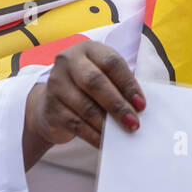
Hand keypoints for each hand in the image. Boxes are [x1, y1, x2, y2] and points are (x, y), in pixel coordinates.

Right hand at [22, 41, 145, 169]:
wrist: (52, 102)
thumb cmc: (87, 87)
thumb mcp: (103, 76)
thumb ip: (119, 85)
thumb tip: (138, 107)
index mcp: (88, 49)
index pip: (111, 63)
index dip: (128, 84)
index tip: (141, 104)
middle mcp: (68, 62)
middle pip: (95, 82)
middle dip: (117, 105)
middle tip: (133, 122)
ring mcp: (56, 84)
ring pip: (85, 106)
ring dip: (106, 123)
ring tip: (122, 134)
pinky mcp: (50, 108)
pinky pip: (75, 124)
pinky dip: (93, 135)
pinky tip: (104, 142)